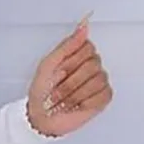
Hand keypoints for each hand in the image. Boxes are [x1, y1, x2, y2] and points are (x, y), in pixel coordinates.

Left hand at [26, 16, 112, 137]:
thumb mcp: (48, 64)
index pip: (87, 46)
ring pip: (98, 79)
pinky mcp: (103, 98)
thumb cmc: (41, 91)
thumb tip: (83, 27)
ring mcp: (98, 82)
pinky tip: (76, 105)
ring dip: (75, 92)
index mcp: (75, 56)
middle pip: (93, 63)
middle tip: (58, 87)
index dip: (71, 59)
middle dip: (71, 78)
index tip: (59, 69)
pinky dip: (85, 101)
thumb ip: (66, 46)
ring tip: (64, 99)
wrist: (40, 116)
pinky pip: (103, 94)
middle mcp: (90, 66)